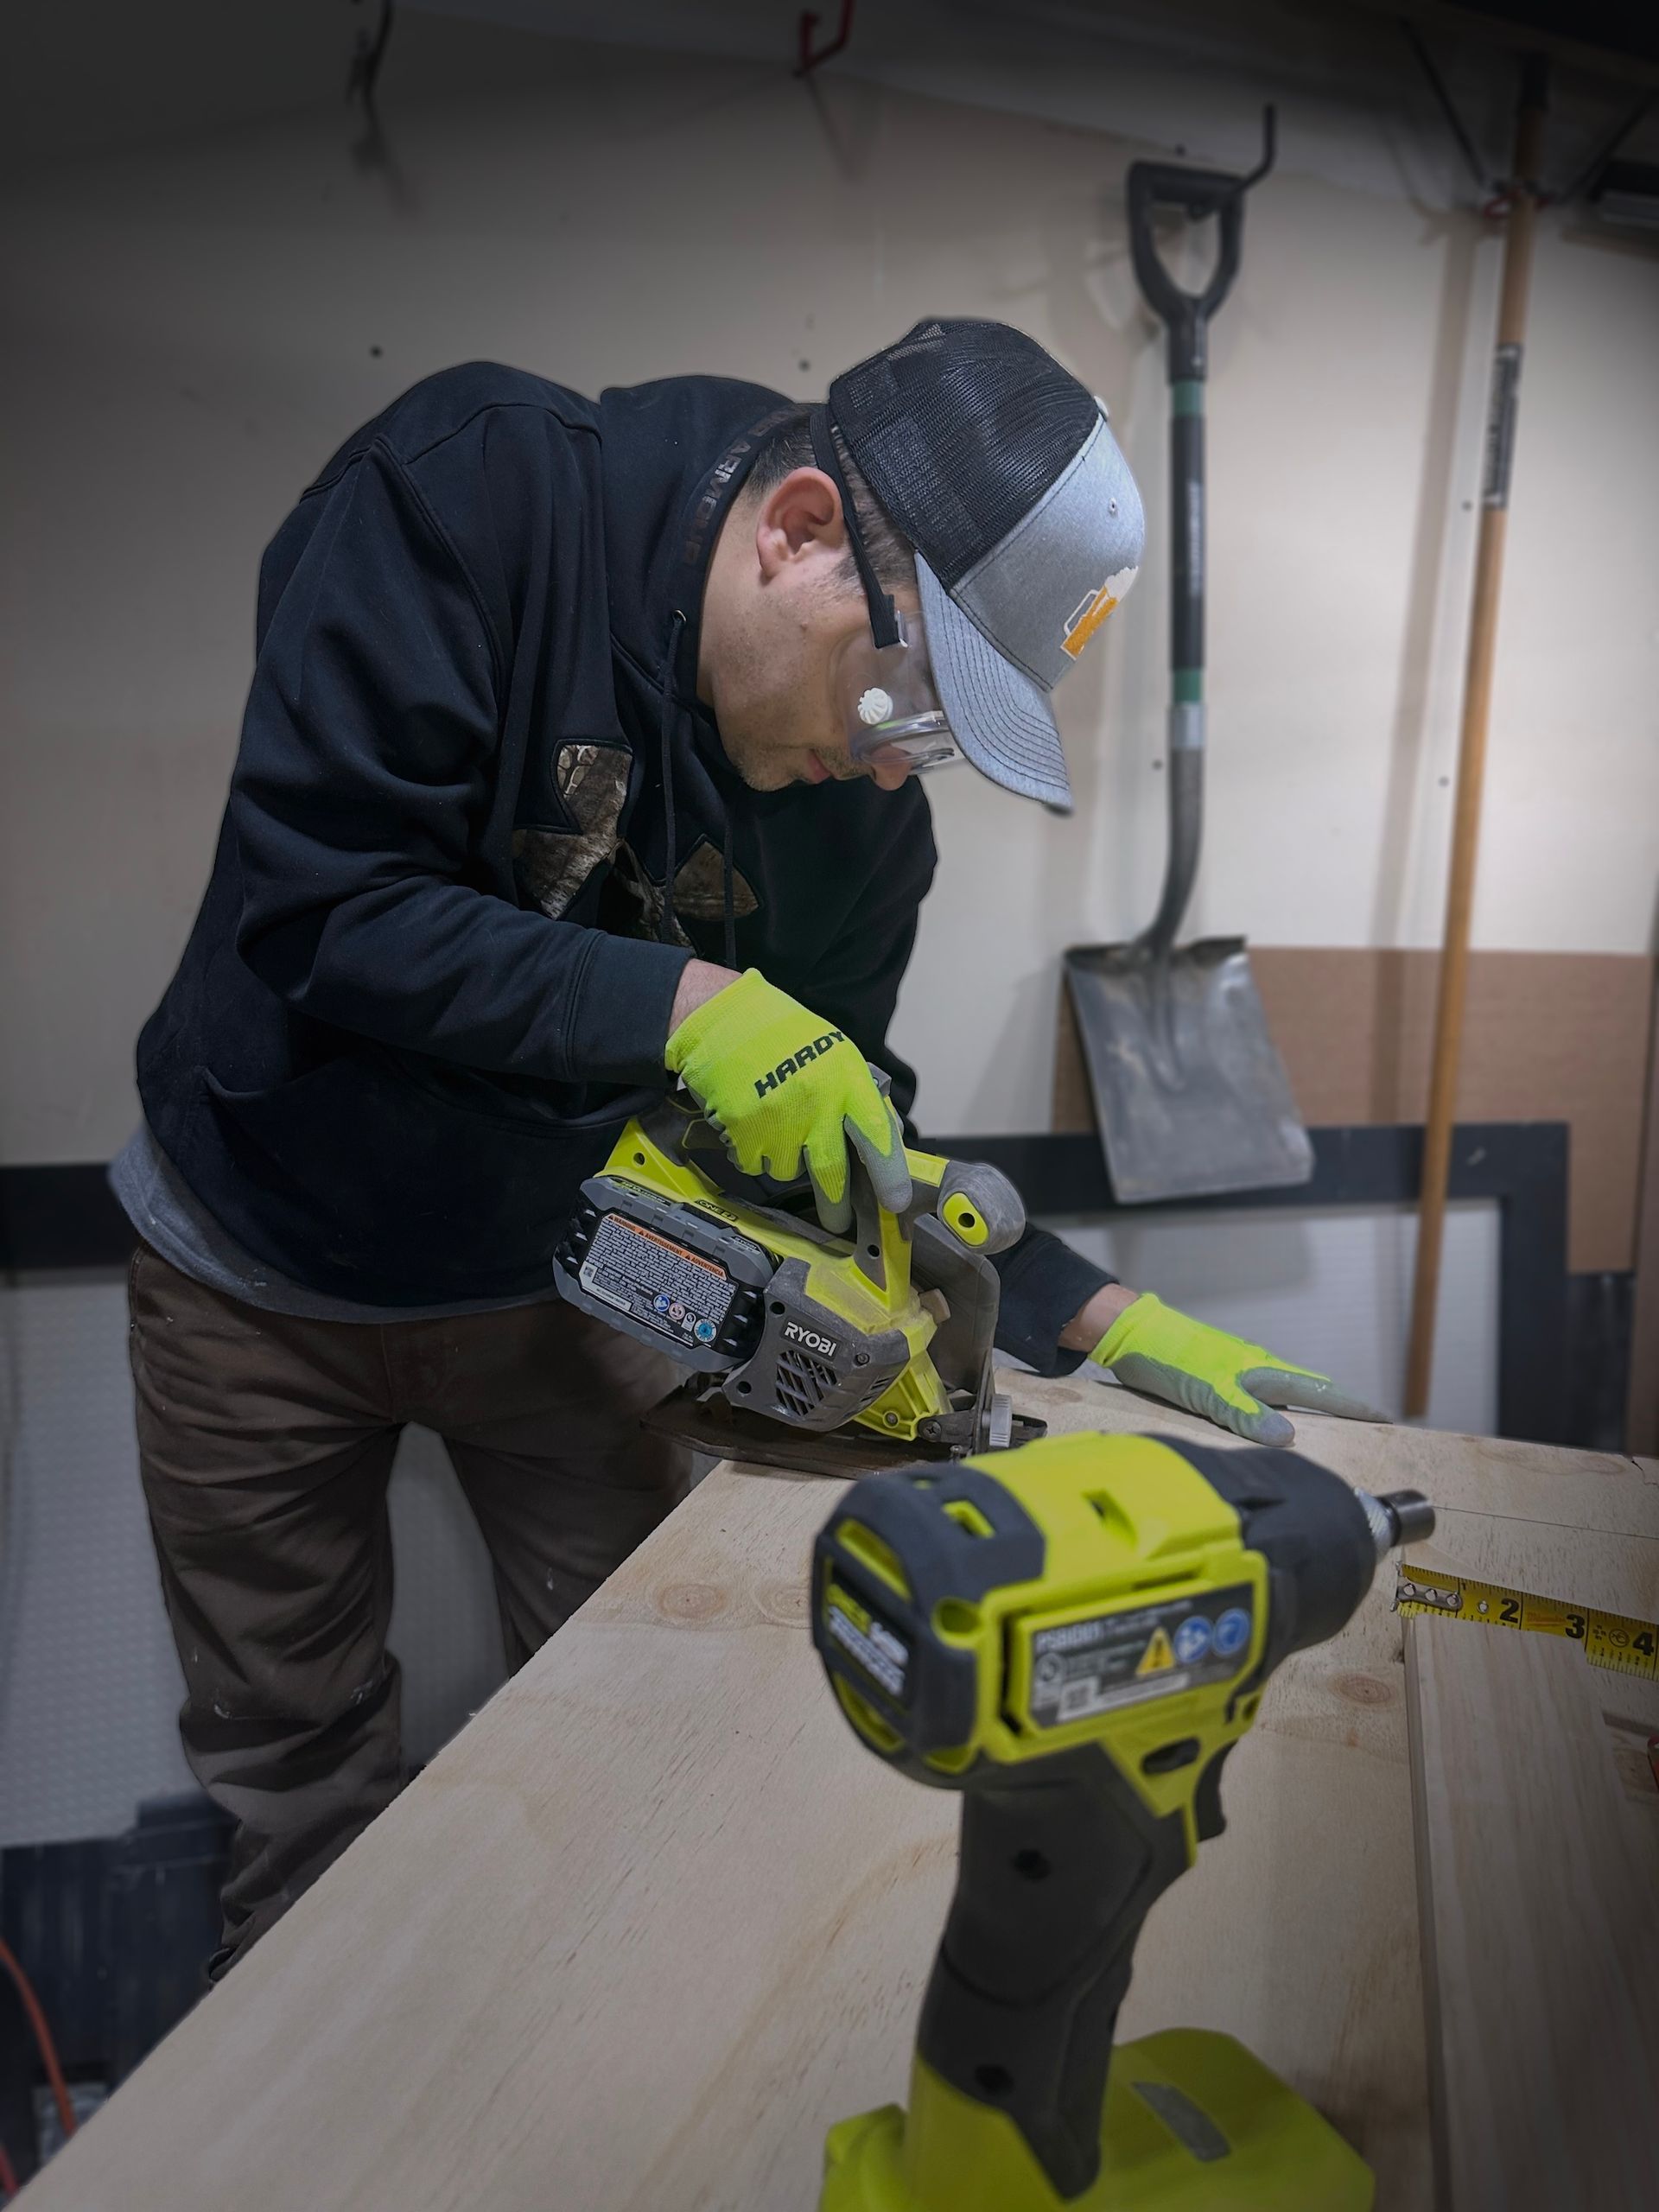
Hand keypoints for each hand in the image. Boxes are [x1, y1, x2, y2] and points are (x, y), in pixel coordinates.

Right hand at [664, 968, 910, 1231]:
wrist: (723, 1019)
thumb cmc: (783, 1036)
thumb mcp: (836, 1056)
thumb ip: (859, 1098)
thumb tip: (888, 1141)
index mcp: (847, 1080)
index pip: (879, 1137)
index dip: (890, 1176)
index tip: (895, 1201)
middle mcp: (816, 1102)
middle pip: (832, 1173)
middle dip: (836, 1206)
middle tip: (839, 1222)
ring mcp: (778, 1119)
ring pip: (788, 1171)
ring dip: (784, 1160)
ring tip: (776, 1126)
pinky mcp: (743, 1131)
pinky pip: (754, 1163)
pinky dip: (753, 1153)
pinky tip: (752, 1122)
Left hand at [1083, 1293, 1386, 1446]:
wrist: (1132, 1335)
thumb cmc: (1171, 1359)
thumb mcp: (1209, 1392)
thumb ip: (1246, 1414)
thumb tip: (1290, 1437)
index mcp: (1263, 1372)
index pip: (1321, 1391)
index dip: (1353, 1406)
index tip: (1386, 1417)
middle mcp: (1257, 1370)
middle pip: (1309, 1390)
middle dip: (1340, 1408)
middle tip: (1368, 1425)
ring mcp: (1239, 1372)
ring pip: (1284, 1393)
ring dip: (1308, 1409)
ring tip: (1328, 1429)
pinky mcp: (1219, 1378)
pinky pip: (1259, 1397)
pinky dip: (1276, 1410)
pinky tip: (1269, 1423)